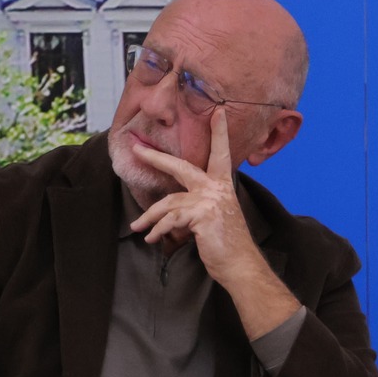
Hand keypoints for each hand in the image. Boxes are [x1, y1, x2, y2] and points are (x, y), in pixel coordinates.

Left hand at [127, 107, 258, 286]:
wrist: (240, 265)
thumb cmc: (227, 244)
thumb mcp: (215, 218)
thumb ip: (199, 206)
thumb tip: (172, 209)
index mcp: (223, 186)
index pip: (220, 154)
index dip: (219, 133)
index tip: (220, 112)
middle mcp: (217, 189)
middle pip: (182, 167)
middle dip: (156, 158)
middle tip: (137, 149)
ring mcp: (210, 201)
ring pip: (169, 202)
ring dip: (150, 217)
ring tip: (138, 228)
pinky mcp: (201, 216)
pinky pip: (170, 219)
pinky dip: (158, 229)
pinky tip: (152, 238)